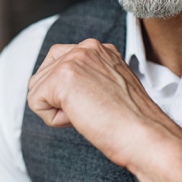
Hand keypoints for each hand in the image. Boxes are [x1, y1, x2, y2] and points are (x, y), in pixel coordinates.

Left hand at [27, 39, 177, 167]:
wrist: (145, 134)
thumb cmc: (132, 122)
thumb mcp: (111, 87)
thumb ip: (89, 77)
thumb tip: (63, 89)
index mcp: (100, 49)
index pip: (60, 62)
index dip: (68, 91)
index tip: (95, 103)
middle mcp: (87, 47)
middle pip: (43, 74)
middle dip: (59, 99)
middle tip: (92, 110)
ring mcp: (74, 59)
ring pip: (37, 88)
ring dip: (56, 109)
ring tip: (88, 113)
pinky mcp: (63, 77)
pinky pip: (35, 102)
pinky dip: (53, 119)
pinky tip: (81, 118)